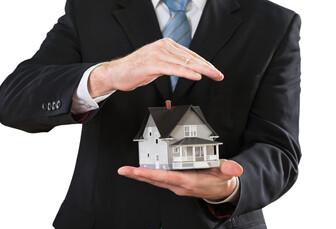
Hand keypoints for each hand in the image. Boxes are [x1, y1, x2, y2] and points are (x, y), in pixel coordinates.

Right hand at [88, 38, 223, 97]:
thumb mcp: (158, 65)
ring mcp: (158, 54)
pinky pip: (174, 69)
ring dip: (202, 70)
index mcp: (166, 45)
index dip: (205, 64)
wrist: (116, 73)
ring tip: (214, 75)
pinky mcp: (153, 63)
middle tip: (219, 74)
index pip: (191, 55)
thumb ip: (172, 64)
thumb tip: (186, 69)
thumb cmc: (136, 70)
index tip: (215, 71)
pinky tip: (197, 76)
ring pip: (185, 63)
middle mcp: (163, 47)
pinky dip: (187, 73)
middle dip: (208, 67)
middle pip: (191, 58)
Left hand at [118, 160, 242, 201]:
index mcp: (188, 181)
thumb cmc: (220, 181)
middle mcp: (178, 185)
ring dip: (140, 175)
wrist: (221, 192)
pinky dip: (149, 175)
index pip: (165, 177)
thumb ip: (229, 170)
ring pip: (154, 180)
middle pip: (154, 180)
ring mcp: (175, 185)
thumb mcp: (226, 174)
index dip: (149, 174)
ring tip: (127, 170)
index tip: (136, 171)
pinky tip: (142, 170)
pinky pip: (159, 179)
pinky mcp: (175, 183)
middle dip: (138, 175)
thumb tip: (234, 168)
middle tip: (123, 170)